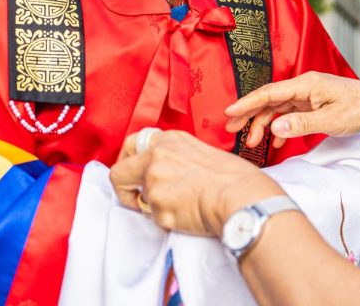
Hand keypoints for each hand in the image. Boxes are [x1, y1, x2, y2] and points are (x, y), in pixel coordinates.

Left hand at [110, 129, 281, 235]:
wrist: (241, 196)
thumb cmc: (234, 177)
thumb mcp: (203, 153)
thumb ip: (179, 159)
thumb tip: (173, 175)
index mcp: (170, 140)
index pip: (133, 144)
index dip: (130, 162)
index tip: (135, 174)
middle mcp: (157, 156)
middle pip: (119, 172)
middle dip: (124, 189)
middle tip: (137, 199)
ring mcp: (153, 180)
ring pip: (138, 199)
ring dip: (153, 207)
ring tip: (180, 208)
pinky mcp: (156, 205)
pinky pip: (153, 217)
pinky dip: (166, 220)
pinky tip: (187, 215)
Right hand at [224, 72, 359, 149]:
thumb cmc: (359, 109)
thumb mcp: (331, 121)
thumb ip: (302, 124)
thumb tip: (275, 128)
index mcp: (306, 84)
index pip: (269, 93)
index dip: (247, 103)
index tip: (229, 113)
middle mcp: (304, 86)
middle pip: (269, 100)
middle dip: (248, 114)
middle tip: (230, 129)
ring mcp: (307, 95)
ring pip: (277, 108)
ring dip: (264, 124)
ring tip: (251, 142)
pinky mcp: (312, 103)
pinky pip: (289, 114)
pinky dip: (280, 127)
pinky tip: (276, 142)